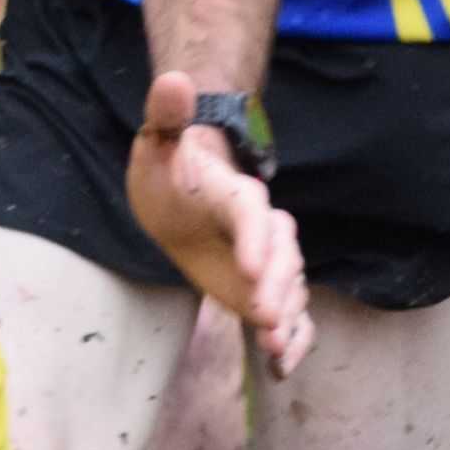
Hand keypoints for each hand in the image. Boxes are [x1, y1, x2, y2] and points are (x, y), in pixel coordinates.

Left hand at [124, 74, 313, 378]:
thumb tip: (173, 80)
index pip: (251, 213)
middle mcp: (261, 229)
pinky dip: (293, 341)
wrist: (184, 192)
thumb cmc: (169, 168)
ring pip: (291, 288)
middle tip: (264, 318)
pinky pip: (290, 315)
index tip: (248, 269)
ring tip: (275, 347)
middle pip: (281, 255)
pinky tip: (282, 369)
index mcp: (235, 193)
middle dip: (276, 287)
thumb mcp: (156, 142)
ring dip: (288, 319)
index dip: (254, 239)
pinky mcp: (263, 289)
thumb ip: (166, 115)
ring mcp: (266, 262)